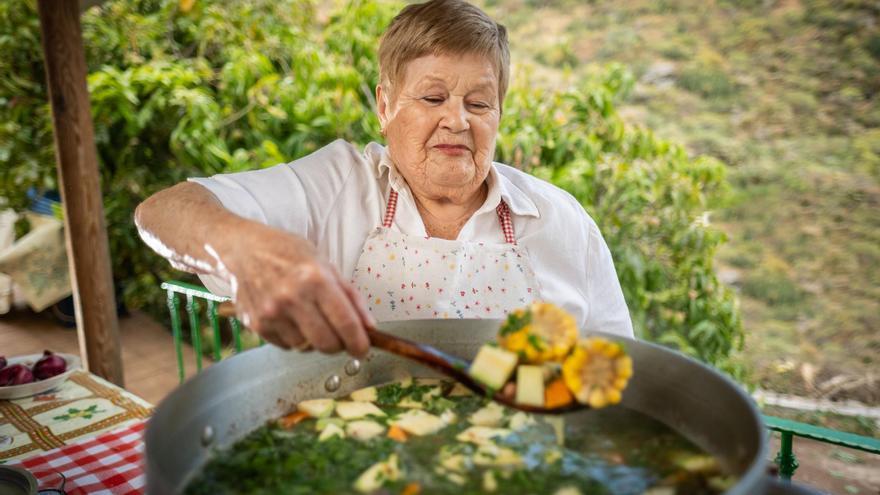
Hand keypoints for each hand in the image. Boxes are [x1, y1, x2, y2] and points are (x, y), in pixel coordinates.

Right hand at [219, 223, 372, 355]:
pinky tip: (292, 319)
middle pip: (327, 344)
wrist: (245, 249)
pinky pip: (287, 346)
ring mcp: (272, 313)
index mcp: (315, 279)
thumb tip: (369, 327)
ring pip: (306, 348)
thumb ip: (350, 296)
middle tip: (340, 337)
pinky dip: (295, 338)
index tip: (363, 348)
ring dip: (315, 341)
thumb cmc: (288, 253)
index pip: (345, 323)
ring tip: (311, 320)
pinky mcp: (257, 325)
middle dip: (339, 345)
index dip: (359, 342)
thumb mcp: (325, 264)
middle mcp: (292, 298)